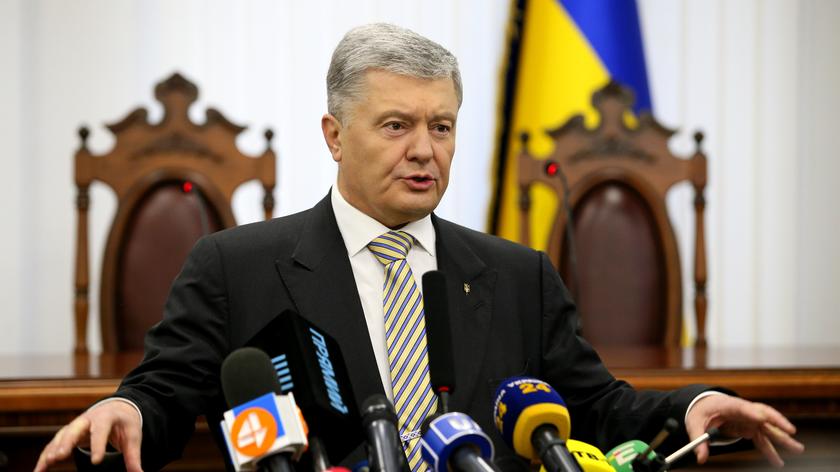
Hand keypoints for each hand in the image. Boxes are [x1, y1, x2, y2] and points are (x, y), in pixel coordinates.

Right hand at [34, 400, 142, 471]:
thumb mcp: (133, 436)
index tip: (96, 461)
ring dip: (52, 450)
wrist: (116, 407)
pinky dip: (45, 455)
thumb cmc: (125, 423)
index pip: (101, 430)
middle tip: (59, 457)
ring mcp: (75, 425)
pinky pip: (54, 443)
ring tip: (46, 464)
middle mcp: (88, 419)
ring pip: (61, 436)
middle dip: (66, 442)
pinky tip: (39, 469)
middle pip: (75, 429)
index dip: (98, 445)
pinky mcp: (68, 432)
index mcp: (106, 417)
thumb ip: (133, 456)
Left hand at [685, 394, 803, 467]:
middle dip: (778, 422)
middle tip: (791, 431)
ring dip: (783, 438)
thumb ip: (699, 441)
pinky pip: (763, 439)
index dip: (751, 412)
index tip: (760, 418)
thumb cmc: (701, 411)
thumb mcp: (694, 424)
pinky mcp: (752, 428)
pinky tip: (778, 462)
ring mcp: (750, 419)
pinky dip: (771, 450)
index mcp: (727, 404)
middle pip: (763, 414)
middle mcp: (743, 410)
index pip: (741, 407)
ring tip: (798, 448)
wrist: (706, 406)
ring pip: (769, 428)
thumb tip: (700, 458)